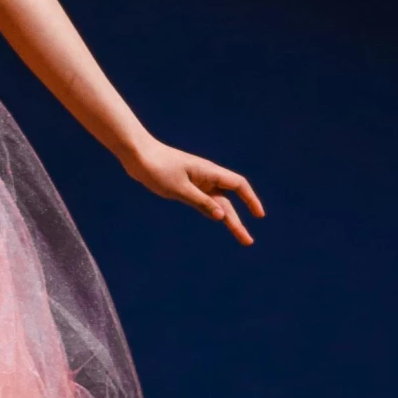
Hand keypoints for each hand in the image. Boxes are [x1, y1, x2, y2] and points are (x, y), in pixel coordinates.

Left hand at [122, 137, 263, 245]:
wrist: (138, 155)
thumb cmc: (158, 167)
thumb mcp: (179, 188)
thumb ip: (200, 202)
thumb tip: (222, 217)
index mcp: (209, 172)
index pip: (238, 185)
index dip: (251, 200)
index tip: (259, 215)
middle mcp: (207, 177)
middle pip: (229, 201)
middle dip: (239, 221)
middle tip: (248, 242)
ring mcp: (197, 183)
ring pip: (217, 204)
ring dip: (228, 219)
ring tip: (240, 237)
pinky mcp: (186, 187)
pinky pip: (204, 202)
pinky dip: (213, 212)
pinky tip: (220, 220)